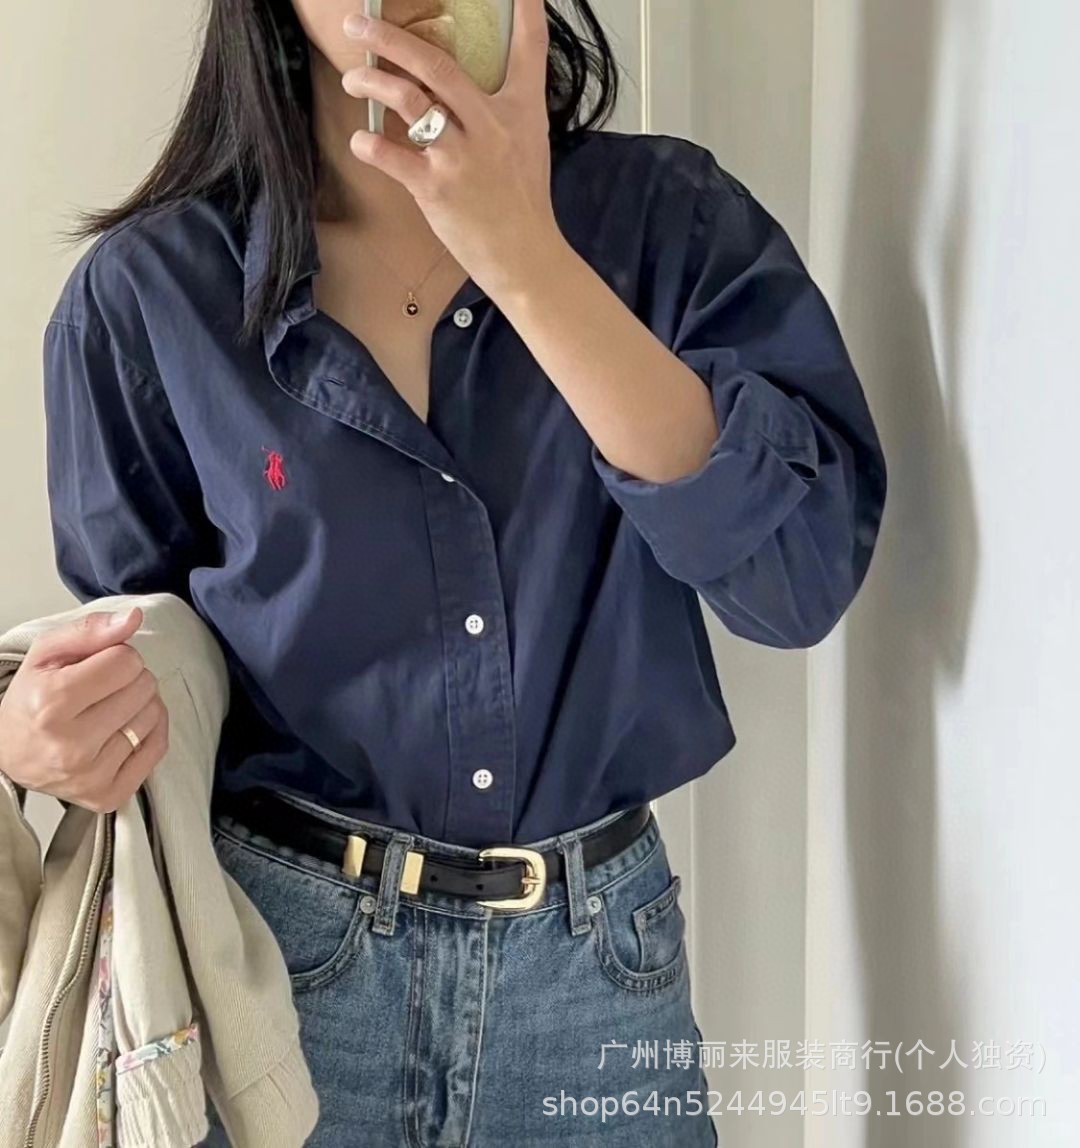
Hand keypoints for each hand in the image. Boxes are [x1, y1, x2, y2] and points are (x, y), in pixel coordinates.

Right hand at [0, 606, 168, 813]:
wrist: (9, 753)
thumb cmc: (32, 698)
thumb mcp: (48, 654)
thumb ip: (91, 630)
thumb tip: (133, 618)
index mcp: (52, 703)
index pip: (126, 661)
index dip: (117, 656)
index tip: (97, 666)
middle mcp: (72, 745)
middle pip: (144, 686)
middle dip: (129, 679)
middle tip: (102, 689)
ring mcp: (92, 775)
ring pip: (154, 714)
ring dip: (140, 704)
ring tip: (109, 708)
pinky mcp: (109, 795)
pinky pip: (158, 747)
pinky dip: (150, 731)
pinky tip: (124, 728)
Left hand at [340, 0, 561, 294]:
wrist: (525, 256)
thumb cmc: (523, 202)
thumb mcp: (528, 144)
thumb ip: (502, 108)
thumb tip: (464, 85)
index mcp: (519, 111)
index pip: (529, 50)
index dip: (526, 11)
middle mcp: (489, 126)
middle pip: (436, 65)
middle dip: (390, 38)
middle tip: (358, 24)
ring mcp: (460, 157)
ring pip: (408, 101)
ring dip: (372, 82)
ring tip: (353, 78)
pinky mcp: (436, 189)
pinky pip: (391, 156)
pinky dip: (370, 145)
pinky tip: (362, 140)